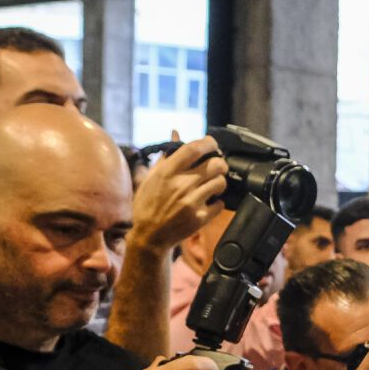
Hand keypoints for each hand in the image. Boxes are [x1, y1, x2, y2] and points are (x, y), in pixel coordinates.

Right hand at [128, 132, 227, 253]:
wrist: (149, 236)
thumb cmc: (148, 204)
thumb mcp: (151, 177)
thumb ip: (167, 155)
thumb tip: (176, 133)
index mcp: (167, 172)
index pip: (194, 148)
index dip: (208, 142)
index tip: (212, 144)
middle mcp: (181, 185)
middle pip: (215, 164)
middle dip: (220, 164)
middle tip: (216, 167)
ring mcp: (192, 202)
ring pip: (221, 183)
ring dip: (219, 182)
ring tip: (211, 186)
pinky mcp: (200, 218)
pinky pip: (220, 204)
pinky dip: (216, 202)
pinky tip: (207, 202)